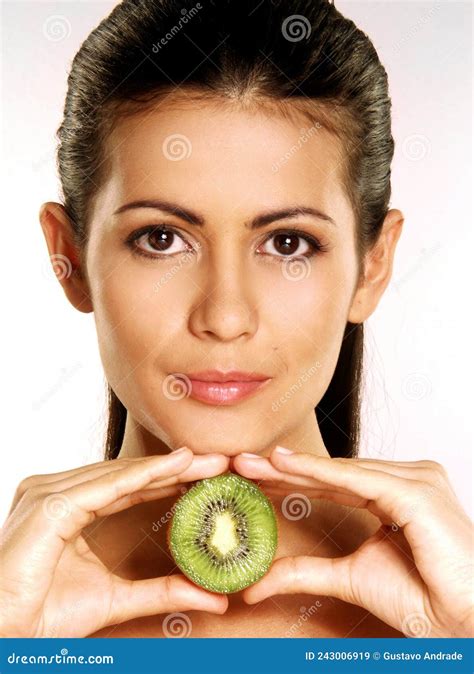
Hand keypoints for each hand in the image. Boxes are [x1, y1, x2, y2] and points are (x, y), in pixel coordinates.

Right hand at [0, 449, 228, 636]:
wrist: (5, 637)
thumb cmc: (44, 617)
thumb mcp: (116, 599)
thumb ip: (162, 592)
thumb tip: (214, 598)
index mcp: (66, 506)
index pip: (127, 487)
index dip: (169, 480)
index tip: (209, 477)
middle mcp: (56, 492)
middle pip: (127, 475)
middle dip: (177, 469)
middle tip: (219, 462)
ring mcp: (49, 493)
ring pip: (120, 475)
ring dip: (168, 467)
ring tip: (208, 460)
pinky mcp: (49, 505)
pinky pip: (106, 486)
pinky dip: (144, 476)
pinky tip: (177, 468)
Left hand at [232, 447, 473, 637]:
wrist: (462, 622)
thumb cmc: (423, 598)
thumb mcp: (348, 578)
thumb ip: (305, 573)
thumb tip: (257, 584)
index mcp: (397, 494)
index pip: (334, 483)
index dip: (291, 479)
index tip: (253, 477)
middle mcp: (408, 479)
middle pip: (333, 473)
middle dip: (282, 470)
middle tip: (239, 464)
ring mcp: (415, 479)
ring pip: (341, 472)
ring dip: (291, 467)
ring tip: (250, 465)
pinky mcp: (416, 490)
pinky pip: (356, 479)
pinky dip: (317, 472)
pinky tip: (283, 464)